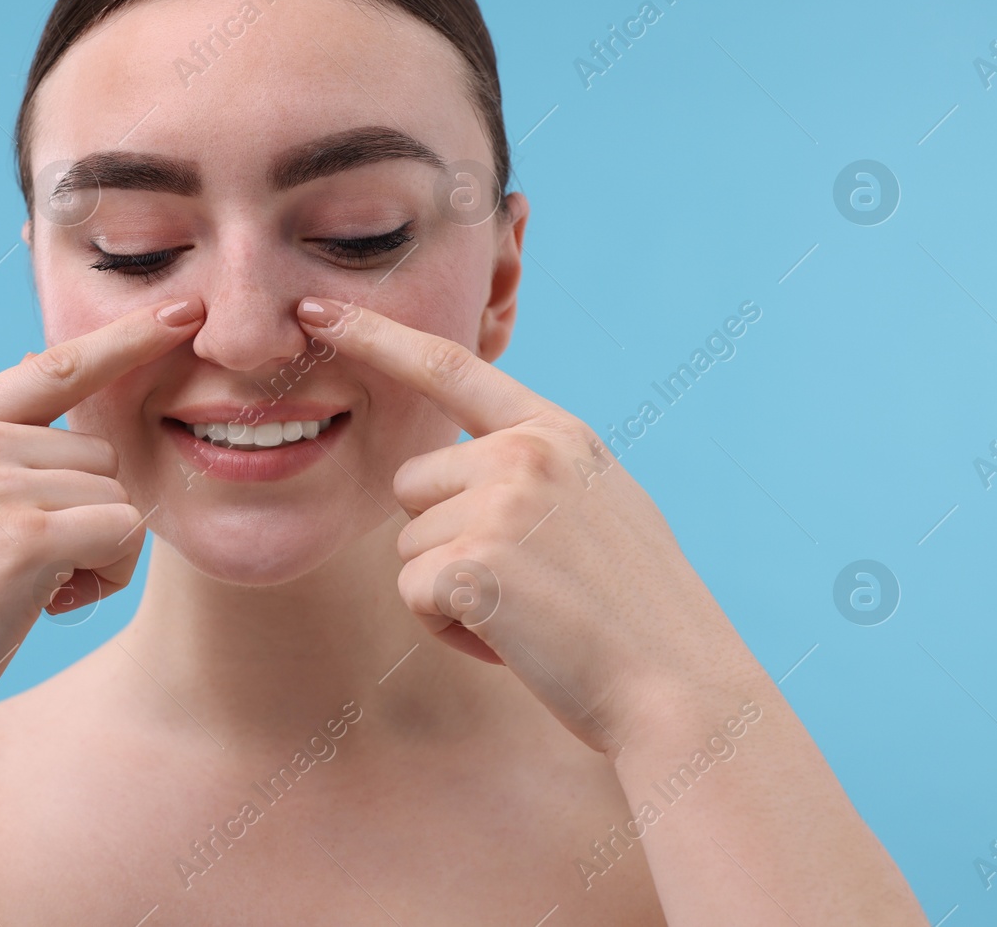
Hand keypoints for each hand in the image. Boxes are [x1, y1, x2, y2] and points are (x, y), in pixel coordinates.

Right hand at [0, 296, 205, 744]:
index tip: (185, 310)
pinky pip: (122, 532)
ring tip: (31, 593)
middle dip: (89, 515)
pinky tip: (51, 606)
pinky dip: (107, 576)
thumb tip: (69, 404)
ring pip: (116, 494)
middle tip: (34, 572)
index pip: (52, 365)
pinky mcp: (25, 535)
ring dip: (99, 552)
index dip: (126, 338)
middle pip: (100, 451)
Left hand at [297, 296, 758, 755]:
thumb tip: (463, 459)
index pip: (449, 366)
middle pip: (410, 486)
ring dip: (449, 593)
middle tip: (524, 585)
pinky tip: (514, 641)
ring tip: (529, 615)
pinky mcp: (474, 563)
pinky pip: (413, 594)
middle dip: (444, 541)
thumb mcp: (600, 505)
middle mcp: (525, 454)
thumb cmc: (636, 615)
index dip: (375, 335)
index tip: (315, 306)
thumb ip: (535, 469)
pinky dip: (449, 629)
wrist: (680, 690)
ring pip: (407, 546)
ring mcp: (500, 504)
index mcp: (556, 433)